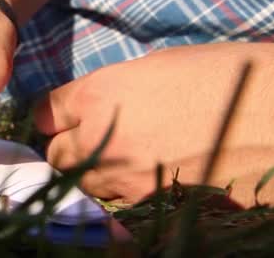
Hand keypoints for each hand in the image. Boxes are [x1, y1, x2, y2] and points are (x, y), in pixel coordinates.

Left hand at [34, 43, 273, 205]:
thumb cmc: (227, 76)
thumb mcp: (159, 66)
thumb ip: (114, 89)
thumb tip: (99, 104)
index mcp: (100, 94)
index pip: (45, 112)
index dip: (57, 114)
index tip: (66, 115)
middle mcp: (100, 138)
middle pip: (56, 153)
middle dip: (68, 146)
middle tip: (90, 139)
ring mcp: (123, 178)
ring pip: (82, 182)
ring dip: (92, 172)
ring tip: (121, 160)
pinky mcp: (148, 207)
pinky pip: (115, 203)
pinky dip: (121, 193)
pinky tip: (145, 178)